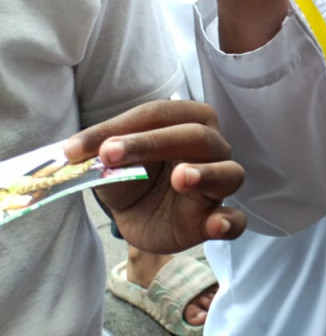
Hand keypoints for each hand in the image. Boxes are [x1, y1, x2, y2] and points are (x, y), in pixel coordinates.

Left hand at [63, 101, 246, 253]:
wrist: (140, 216)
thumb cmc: (134, 176)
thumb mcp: (111, 163)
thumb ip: (101, 154)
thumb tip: (75, 152)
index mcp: (187, 120)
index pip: (157, 115)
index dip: (119, 127)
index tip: (76, 149)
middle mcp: (212, 146)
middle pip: (195, 136)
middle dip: (152, 143)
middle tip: (111, 154)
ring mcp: (219, 181)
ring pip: (228, 172)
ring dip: (206, 173)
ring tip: (181, 178)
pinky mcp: (216, 218)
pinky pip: (236, 220)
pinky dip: (229, 222)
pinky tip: (216, 225)